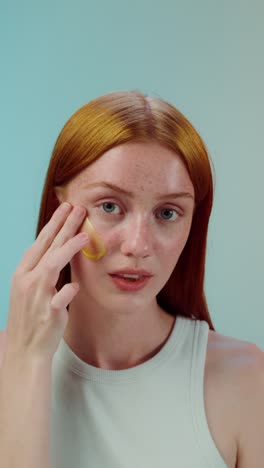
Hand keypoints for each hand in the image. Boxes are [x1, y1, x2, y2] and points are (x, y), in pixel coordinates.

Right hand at [4, 203, 89, 363]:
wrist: (25, 349)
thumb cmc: (31, 317)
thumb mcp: (31, 289)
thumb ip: (43, 269)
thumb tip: (59, 249)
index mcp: (23, 273)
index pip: (40, 243)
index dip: (53, 224)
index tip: (65, 208)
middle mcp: (27, 282)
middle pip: (47, 247)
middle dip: (63, 226)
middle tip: (77, 208)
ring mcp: (37, 297)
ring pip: (51, 266)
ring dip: (68, 249)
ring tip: (84, 235)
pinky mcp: (48, 314)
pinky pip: (59, 299)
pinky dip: (67, 291)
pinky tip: (76, 285)